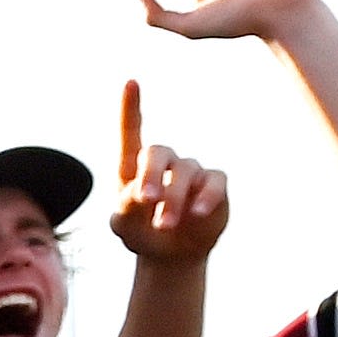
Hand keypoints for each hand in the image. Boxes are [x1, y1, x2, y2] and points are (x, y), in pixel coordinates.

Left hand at [105, 83, 230, 263]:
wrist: (169, 254)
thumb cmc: (140, 232)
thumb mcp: (123, 224)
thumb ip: (123, 207)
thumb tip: (141, 193)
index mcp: (134, 167)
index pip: (132, 132)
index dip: (131, 107)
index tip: (131, 82)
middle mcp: (164, 163)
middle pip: (158, 153)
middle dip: (150, 175)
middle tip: (146, 200)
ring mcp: (191, 171)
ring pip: (185, 173)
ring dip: (174, 199)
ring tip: (166, 224)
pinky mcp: (214, 184)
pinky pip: (214, 182)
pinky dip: (206, 197)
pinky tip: (197, 213)